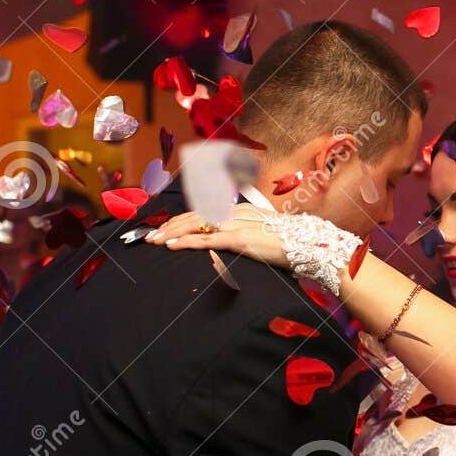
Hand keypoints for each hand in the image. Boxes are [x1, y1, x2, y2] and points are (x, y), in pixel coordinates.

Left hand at [144, 204, 288, 269]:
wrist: (305, 244)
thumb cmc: (286, 242)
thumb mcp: (261, 231)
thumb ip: (244, 231)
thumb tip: (230, 240)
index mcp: (237, 210)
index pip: (201, 213)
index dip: (180, 220)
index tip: (164, 228)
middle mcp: (233, 213)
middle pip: (193, 217)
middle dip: (169, 226)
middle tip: (150, 237)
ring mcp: (235, 225)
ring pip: (195, 226)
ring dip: (172, 234)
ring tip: (155, 241)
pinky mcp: (239, 239)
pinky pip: (207, 240)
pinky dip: (187, 241)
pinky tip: (172, 245)